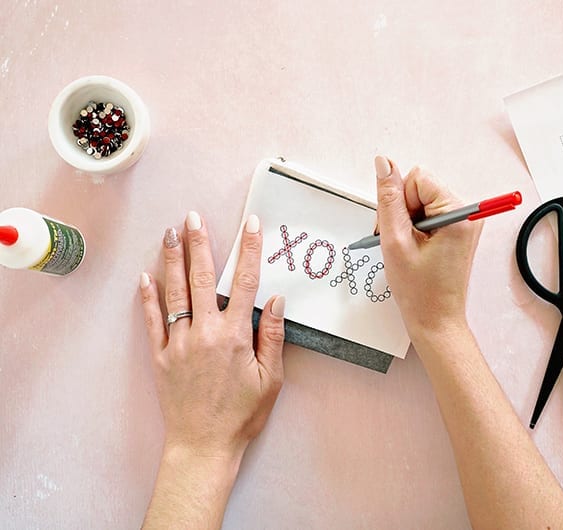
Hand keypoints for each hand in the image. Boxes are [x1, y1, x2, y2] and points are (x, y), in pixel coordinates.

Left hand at [139, 211, 285, 462]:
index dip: (249, 250)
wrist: (204, 446)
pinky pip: (151, 321)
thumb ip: (272, 336)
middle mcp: (204, 332)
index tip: (251, 225)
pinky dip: (147, 298)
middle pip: (201, 279)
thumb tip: (275, 299)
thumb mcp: (271, 379)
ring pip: (173, 293)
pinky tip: (145, 276)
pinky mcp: (159, 357)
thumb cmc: (242, 415)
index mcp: (234, 336)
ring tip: (170, 233)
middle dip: (199, 244)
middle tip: (193, 216)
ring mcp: (178, 343)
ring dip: (172, 260)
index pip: (244, 282)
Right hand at [373, 156, 481, 345]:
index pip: (418, 178)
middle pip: (421, 187)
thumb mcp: (395, 241)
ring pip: (421, 200)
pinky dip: (415, 228)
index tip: (402, 230)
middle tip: (402, 242)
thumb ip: (388, 199)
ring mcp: (464, 221)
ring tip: (408, 249)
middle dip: (403, 211)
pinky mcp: (459, 229)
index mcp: (459, 214)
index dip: (400, 202)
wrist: (435, 321)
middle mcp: (468, 213)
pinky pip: (429, 213)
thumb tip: (384, 163)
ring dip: (407, 221)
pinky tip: (415, 249)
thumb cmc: (419, 291)